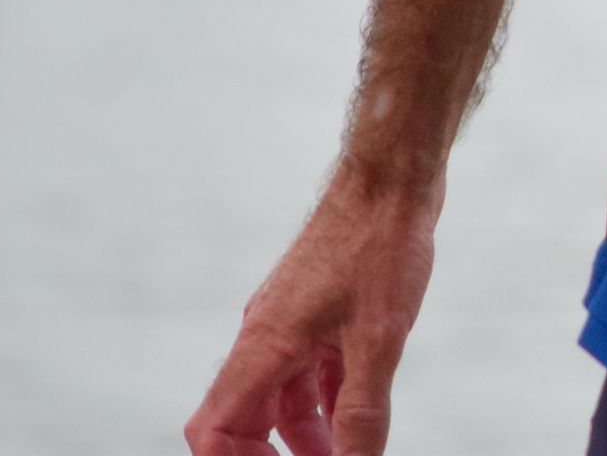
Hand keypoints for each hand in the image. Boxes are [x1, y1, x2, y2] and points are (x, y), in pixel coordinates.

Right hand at [185, 173, 440, 455]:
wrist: (392, 177)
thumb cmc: (379, 243)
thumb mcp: (378, 339)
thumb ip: (362, 411)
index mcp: (263, 345)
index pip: (214, 427)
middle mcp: (266, 335)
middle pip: (247, 419)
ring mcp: (290, 320)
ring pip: (282, 397)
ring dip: (307, 435)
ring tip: (348, 454)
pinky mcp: (318, 308)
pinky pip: (308, 369)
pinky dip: (327, 398)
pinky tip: (358, 414)